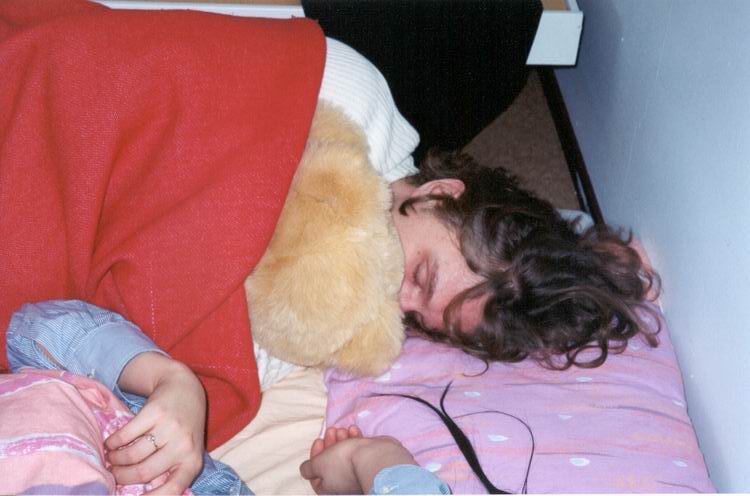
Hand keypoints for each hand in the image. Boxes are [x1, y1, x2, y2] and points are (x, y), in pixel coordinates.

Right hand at [105, 353, 205, 494]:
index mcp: (192, 462)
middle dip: (121, 476)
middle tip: (113, 473)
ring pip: (132, 455)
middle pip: (143, 472)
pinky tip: (111, 443)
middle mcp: (184, 446)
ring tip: (111, 457)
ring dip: (115, 459)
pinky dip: (113, 442)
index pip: (173, 489)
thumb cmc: (183, 427)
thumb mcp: (185, 451)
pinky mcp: (155, 412)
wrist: (184, 389)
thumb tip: (144, 493)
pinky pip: (125, 435)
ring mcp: (170, 428)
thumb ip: (170, 471)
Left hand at [300, 426, 417, 493]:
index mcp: (329, 488)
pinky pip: (358, 450)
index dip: (315, 455)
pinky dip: (354, 439)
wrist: (374, 458)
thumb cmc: (343, 463)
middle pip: (331, 462)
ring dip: (341, 439)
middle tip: (331, 431)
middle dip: (329, 444)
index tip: (319, 440)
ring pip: (345, 454)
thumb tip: (306, 469)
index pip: (316, 474)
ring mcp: (357, 472)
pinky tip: (354, 430)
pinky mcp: (369, 461)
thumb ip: (309, 467)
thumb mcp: (318, 465)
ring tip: (343, 429)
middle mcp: (343, 483)